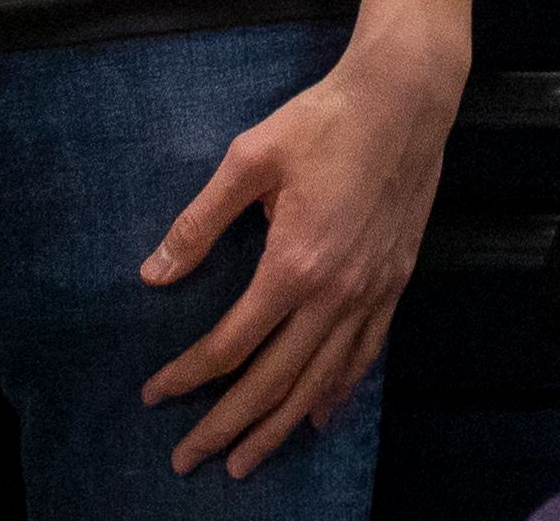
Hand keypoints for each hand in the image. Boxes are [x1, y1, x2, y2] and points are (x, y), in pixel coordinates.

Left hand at [137, 29, 460, 472]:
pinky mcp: (395, 284)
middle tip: (189, 460)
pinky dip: (338, 394)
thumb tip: (153, 274)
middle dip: (226, 425)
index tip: (156, 394)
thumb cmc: (323, 120)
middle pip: (274, 381)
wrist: (405, 98)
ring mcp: (371, 294)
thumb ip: (200, 222)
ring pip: (320, 382)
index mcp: (294, 264)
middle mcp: (336, 294)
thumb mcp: (249, 159)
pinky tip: (319, 415)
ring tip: (245, 460)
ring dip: (279, 427)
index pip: (232, 344)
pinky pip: (364, 356)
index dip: (189, 375)